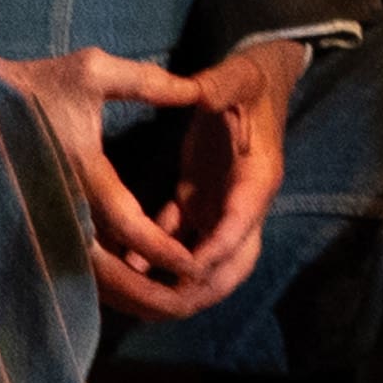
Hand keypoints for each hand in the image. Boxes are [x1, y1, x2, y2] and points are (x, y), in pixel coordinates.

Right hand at [0, 46, 209, 318]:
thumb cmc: (34, 86)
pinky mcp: (38, 229)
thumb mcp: (92, 71)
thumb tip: (197, 89)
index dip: (162, 249)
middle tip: (189, 302)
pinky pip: (73, 268)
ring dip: (126, 297)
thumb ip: (146, 82)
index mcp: (80, 168)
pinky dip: (105, 284)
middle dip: (148, 293)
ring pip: (88, 278)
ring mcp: (45, 221)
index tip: (194, 265)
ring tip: (168, 307)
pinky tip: (135, 292)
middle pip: (106, 270)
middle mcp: (61, 203)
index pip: (127, 223)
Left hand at [154, 39, 308, 310]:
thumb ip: (217, 86)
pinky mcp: (200, 202)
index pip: (240, 222)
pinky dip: (158, 255)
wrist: (256, 81)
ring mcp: (221, 207)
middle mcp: (243, 202)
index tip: (186, 268)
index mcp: (257, 177)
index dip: (216, 249)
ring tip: (136, 294)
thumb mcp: (236, 78)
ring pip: (205, 261)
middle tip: (161, 304)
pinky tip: (125, 265)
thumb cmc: (247, 80)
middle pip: (232, 263)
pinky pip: (181, 240)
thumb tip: (198, 89)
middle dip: (200, 288)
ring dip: (176, 281)